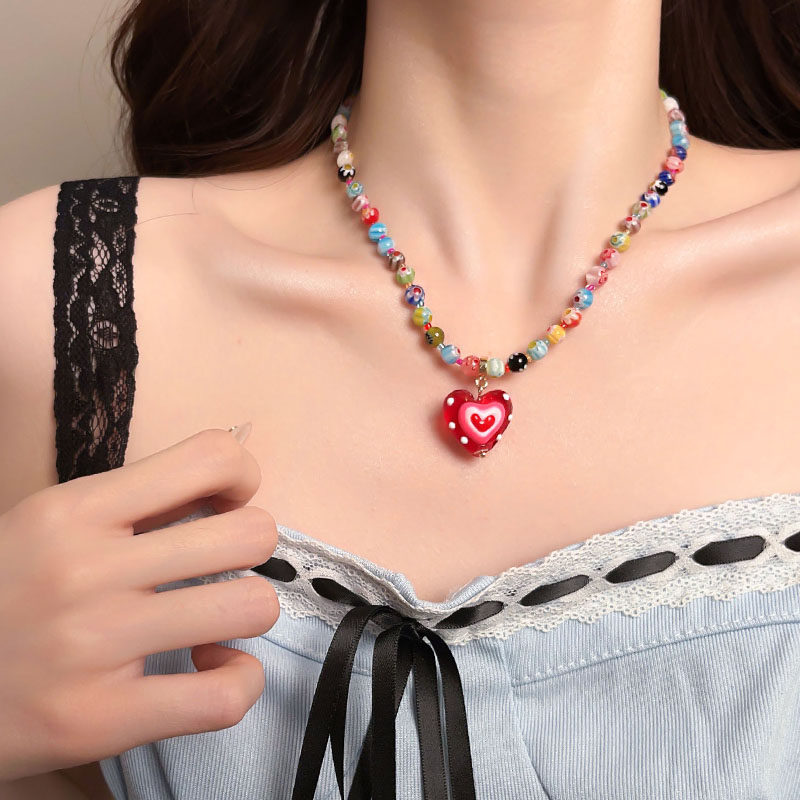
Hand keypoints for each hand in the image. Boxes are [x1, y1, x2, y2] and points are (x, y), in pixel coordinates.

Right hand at [0, 426, 278, 780]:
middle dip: (250, 549)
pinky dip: (238, 682)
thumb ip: (132, 504)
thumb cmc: (7, 594)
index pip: (209, 457)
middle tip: (218, 566)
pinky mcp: (100, 720)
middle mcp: (87, 571)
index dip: (240, 477)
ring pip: (252, 607)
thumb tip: (222, 488)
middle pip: (249, 534)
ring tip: (209, 623)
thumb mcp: (51, 525)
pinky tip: (209, 671)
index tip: (223, 504)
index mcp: (75, 511)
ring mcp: (95, 646)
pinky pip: (225, 697)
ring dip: (246, 613)